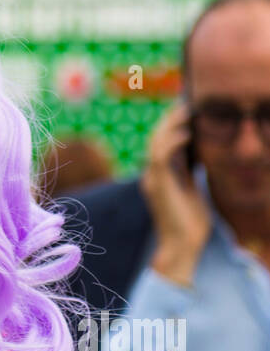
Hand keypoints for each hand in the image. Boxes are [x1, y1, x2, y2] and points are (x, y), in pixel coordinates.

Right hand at [140, 103, 211, 287]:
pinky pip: (160, 155)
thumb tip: (198, 154)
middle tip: (184, 104)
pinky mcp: (158, 184)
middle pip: (155, 139)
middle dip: (169, 120)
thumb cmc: (190, 224)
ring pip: (154, 143)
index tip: (184, 111)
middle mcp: (152, 175)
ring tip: (184, 112)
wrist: (183, 246)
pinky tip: (186, 134)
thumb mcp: (193, 191)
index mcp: (159, 177)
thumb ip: (191, 173)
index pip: (160, 144)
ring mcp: (152, 179)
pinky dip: (172, 141)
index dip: (169, 126)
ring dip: (169, 125)